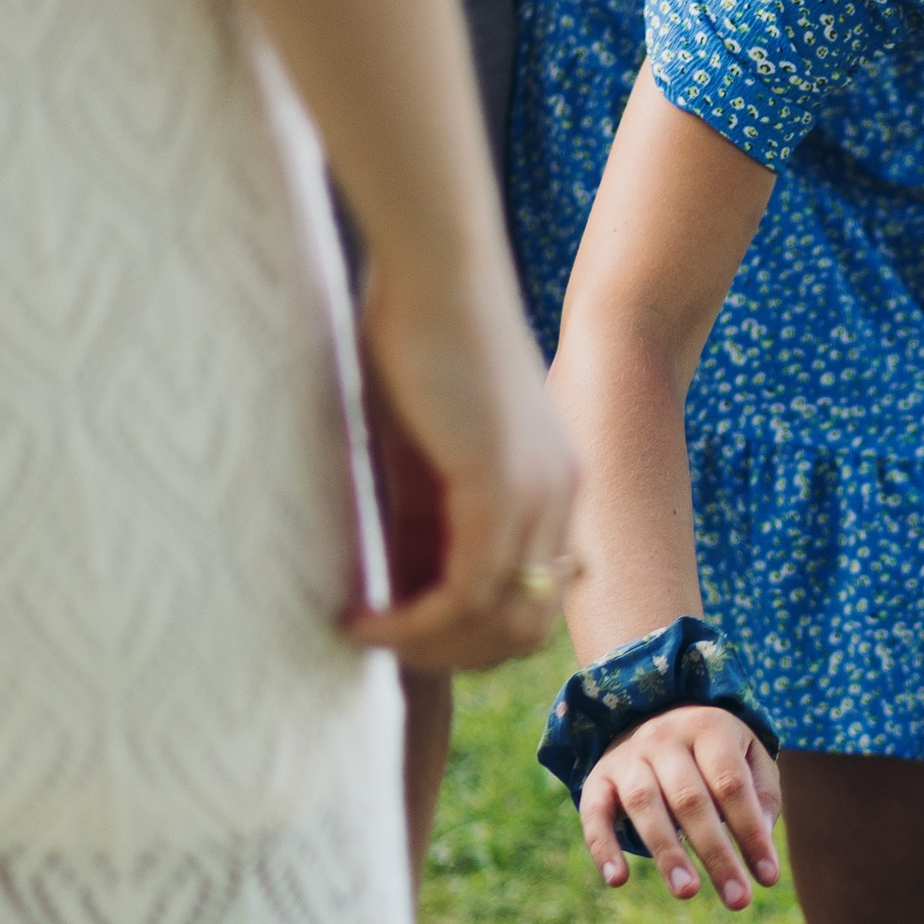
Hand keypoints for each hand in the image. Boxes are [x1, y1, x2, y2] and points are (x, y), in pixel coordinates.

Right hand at [348, 256, 574, 672]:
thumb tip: (397, 588)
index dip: (464, 634)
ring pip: (499, 621)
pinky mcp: (501, 487)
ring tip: (365, 633)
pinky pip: (467, 591)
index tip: (395, 629)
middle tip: (381, 645)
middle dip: (451, 655)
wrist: (433, 267)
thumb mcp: (419, 449)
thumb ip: (422, 518)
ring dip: (429, 648)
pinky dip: (414, 621)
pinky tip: (362, 618)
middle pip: (523, 628)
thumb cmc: (414, 337)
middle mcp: (561, 497)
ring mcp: (539, 495)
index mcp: (550, 487)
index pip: (527, 599)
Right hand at [579, 704, 781, 907]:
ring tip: (688, 893)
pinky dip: (603, 847)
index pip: (731, 785)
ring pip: (645, 805)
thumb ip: (761, 797)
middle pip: (691, 800)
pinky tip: (617, 881)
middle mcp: (664, 737)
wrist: (653, 714)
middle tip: (737, 900)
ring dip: (667, 853)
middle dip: (716, 854)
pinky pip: (595, 813)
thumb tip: (761, 843)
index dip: (751, 832)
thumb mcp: (749, 758)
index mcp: (709, 728)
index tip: (768, 878)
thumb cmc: (714, 752)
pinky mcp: (597, 778)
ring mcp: (628, 757)